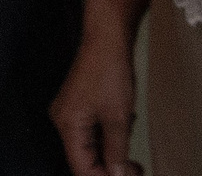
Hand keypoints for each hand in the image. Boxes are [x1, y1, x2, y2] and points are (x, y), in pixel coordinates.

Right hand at [49, 15, 142, 175]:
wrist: (108, 40)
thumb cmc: (110, 74)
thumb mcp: (118, 119)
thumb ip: (117, 152)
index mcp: (67, 125)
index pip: (81, 167)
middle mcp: (64, 122)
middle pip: (84, 160)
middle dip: (110, 170)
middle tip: (137, 171)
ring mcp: (71, 113)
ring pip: (90, 149)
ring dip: (112, 157)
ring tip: (135, 160)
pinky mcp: (80, 107)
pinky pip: (92, 135)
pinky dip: (109, 142)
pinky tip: (125, 138)